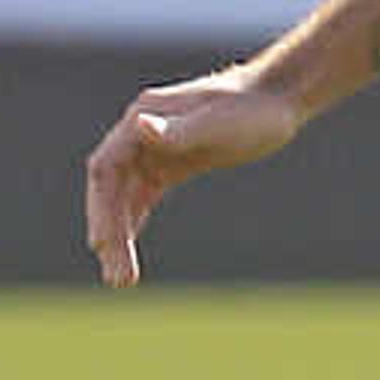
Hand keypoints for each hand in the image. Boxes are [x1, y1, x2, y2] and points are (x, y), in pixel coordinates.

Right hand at [82, 68, 305, 287]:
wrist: (278, 99)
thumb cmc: (252, 109)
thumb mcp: (218, 123)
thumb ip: (179, 130)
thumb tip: (141, 127)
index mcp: (142, 118)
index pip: (106, 168)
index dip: (100, 208)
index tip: (101, 245)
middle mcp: (140, 134)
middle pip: (111, 190)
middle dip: (110, 233)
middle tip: (119, 279)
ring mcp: (155, 148)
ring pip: (125, 198)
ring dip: (120, 235)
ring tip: (122, 280)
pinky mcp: (175, 163)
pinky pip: (143, 196)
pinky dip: (133, 221)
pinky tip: (126, 250)